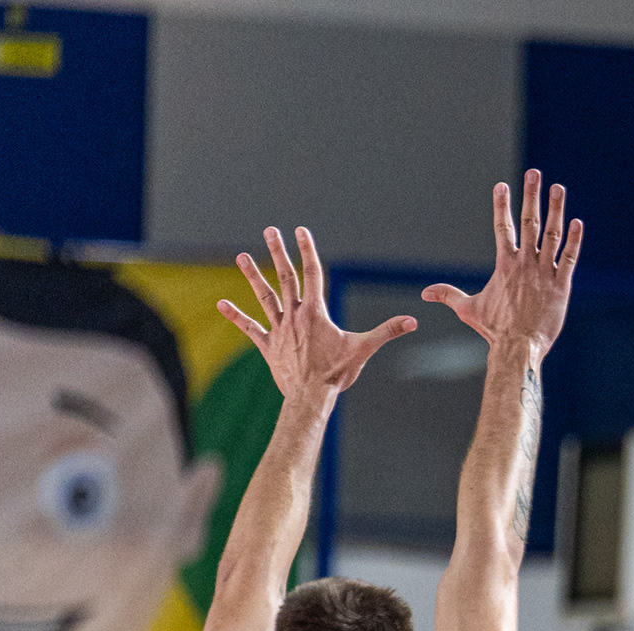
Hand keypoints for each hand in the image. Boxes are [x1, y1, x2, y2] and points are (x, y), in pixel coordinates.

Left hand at [219, 226, 414, 397]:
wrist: (311, 396)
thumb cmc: (337, 373)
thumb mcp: (364, 349)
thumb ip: (387, 331)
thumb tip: (413, 321)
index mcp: (316, 312)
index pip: (312, 273)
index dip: (307, 250)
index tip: (300, 230)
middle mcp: (294, 315)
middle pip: (285, 277)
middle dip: (278, 251)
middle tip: (271, 230)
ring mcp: (279, 329)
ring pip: (264, 296)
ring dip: (252, 275)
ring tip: (241, 256)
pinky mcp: (268, 345)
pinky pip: (249, 327)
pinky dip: (235, 315)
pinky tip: (220, 303)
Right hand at [423, 171, 580, 360]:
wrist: (518, 347)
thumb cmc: (494, 330)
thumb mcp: (468, 309)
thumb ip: (449, 295)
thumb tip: (424, 293)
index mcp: (505, 264)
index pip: (502, 227)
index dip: (502, 204)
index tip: (501, 184)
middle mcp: (525, 263)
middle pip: (529, 222)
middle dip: (531, 195)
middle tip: (534, 173)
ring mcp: (545, 272)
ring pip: (552, 234)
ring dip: (556, 209)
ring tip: (558, 188)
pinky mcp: (562, 285)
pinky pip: (570, 258)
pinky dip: (574, 240)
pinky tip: (577, 222)